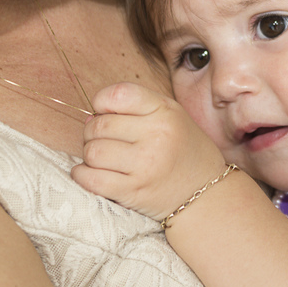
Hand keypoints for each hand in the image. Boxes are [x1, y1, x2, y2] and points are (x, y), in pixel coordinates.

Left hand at [72, 82, 227, 222]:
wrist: (205, 192)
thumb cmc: (183, 150)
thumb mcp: (171, 116)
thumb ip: (135, 108)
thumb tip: (90, 117)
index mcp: (165, 111)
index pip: (117, 94)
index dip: (101, 102)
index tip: (105, 113)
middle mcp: (156, 136)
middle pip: (98, 125)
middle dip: (93, 132)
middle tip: (106, 140)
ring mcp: (144, 165)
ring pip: (92, 152)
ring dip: (90, 155)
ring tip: (104, 158)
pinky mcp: (133, 191)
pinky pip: (90, 179)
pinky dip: (82, 175)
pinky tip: (90, 173)